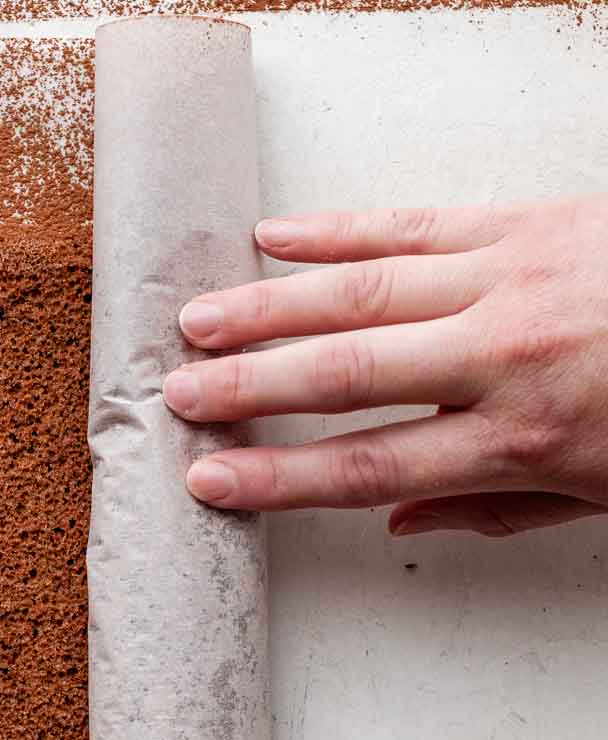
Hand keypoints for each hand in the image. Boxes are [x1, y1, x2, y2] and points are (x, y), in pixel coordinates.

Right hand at [162, 197, 607, 536]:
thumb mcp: (600, 496)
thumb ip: (493, 507)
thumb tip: (395, 517)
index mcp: (522, 439)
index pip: (369, 464)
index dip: (279, 476)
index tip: (212, 480)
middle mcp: (507, 356)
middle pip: (346, 374)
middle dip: (249, 387)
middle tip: (176, 396)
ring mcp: (515, 278)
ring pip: (365, 291)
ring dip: (271, 306)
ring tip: (200, 320)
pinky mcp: (530, 220)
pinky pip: (418, 223)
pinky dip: (341, 230)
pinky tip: (279, 238)